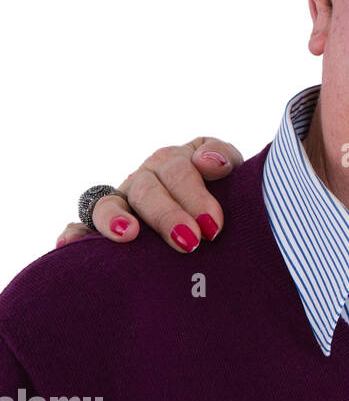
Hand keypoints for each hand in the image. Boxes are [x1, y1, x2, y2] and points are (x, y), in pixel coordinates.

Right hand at [55, 137, 244, 252]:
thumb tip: (207, 162)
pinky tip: (68, 245)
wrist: (215, 213)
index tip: (213, 224)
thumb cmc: (224, 189)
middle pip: (146, 191)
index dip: (194, 196)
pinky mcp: (104, 225)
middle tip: (189, 241)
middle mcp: (143, 179)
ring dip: (112, 218)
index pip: (178, 171)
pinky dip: (74, 233)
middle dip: (167, 215)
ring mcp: (122, 201)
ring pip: (107, 204)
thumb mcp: (229, 166)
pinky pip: (81, 225)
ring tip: (126, 234)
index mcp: (172, 161)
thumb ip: (221, 155)